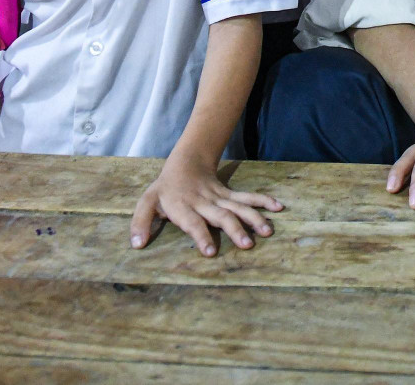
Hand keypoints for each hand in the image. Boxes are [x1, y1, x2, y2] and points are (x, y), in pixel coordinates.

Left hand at [129, 155, 283, 255]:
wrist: (185, 162)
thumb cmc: (164, 189)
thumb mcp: (146, 202)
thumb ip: (141, 223)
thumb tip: (137, 245)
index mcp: (183, 207)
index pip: (193, 223)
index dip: (201, 237)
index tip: (211, 252)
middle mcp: (203, 203)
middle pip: (221, 216)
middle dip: (235, 230)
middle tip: (248, 245)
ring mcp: (219, 198)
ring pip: (238, 207)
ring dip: (253, 218)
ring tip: (267, 231)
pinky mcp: (229, 194)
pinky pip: (247, 197)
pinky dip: (262, 201)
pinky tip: (277, 208)